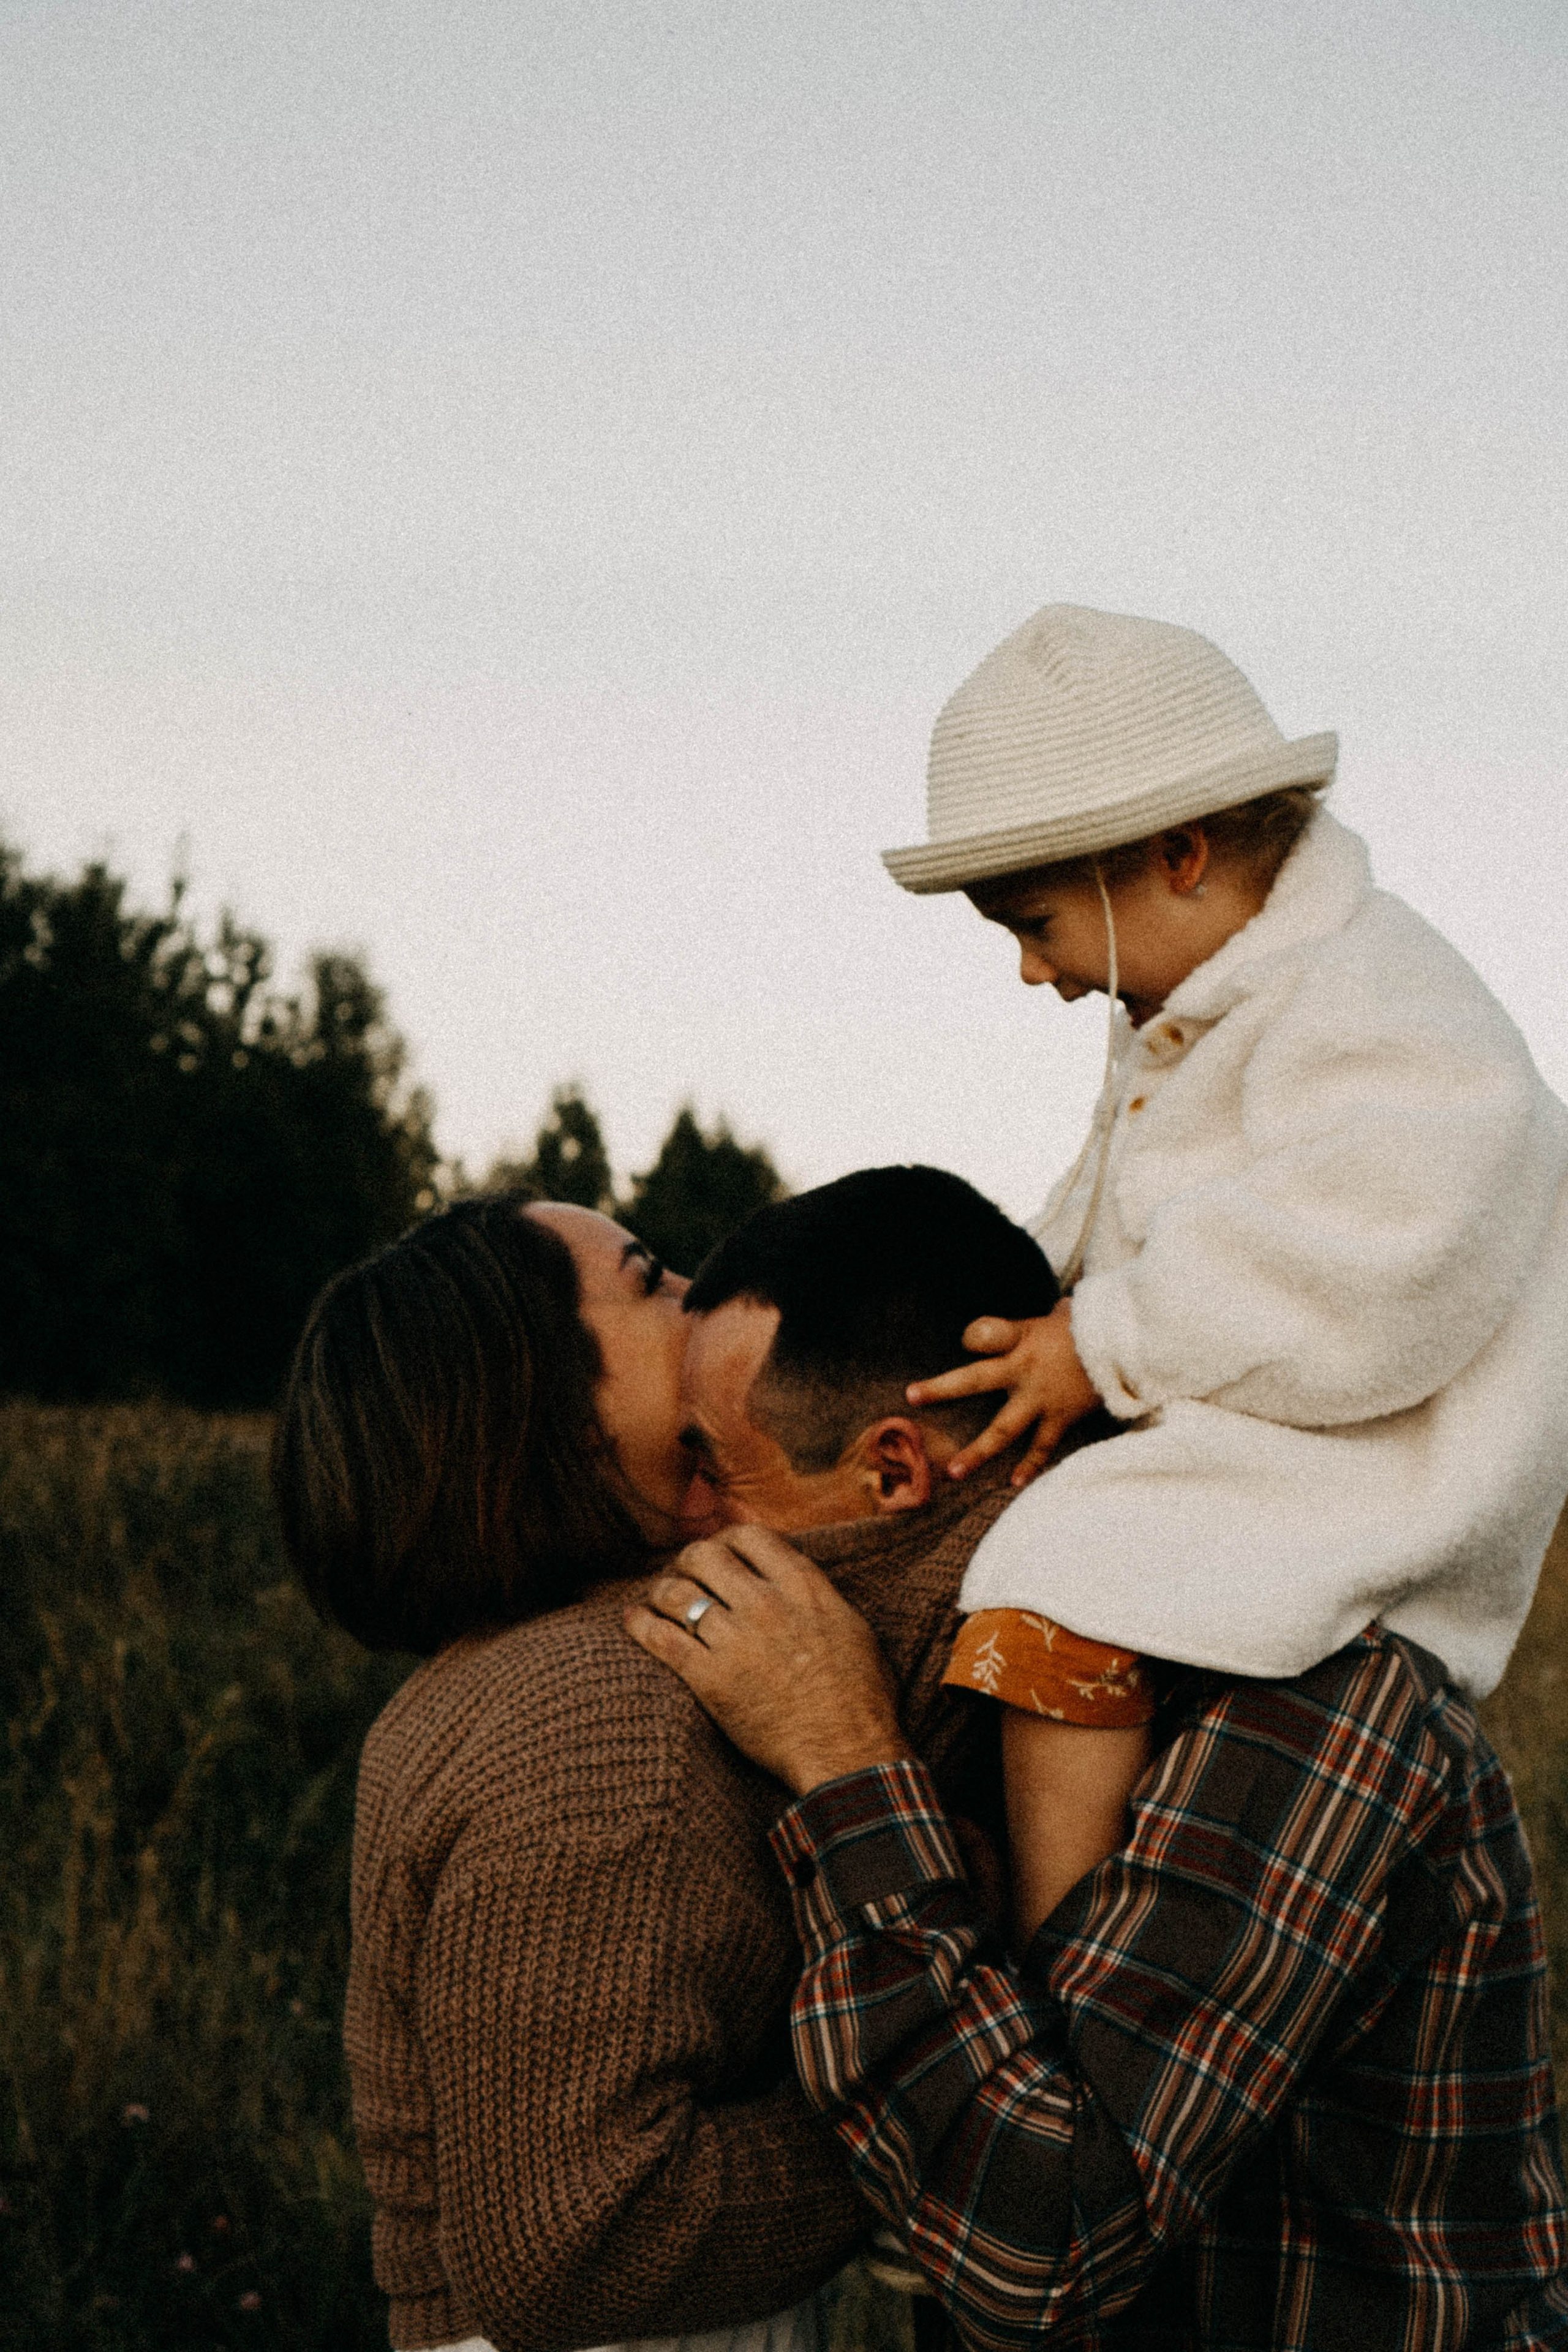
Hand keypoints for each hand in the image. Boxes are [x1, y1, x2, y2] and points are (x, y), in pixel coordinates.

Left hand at [624, 1524, 911, 1795]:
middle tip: (684, 1575)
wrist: (846, 1750)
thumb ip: (817, 1596)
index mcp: (803, 1586)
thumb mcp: (852, 1627)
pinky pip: (661, 1638)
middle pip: (705, 1556)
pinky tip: (634, 1621)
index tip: (720, 1553)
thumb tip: (795, 1580)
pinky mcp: (709, 1678)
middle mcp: (765, 1603)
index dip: (727, 1540)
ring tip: (657, 1599)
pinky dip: (641, 1623)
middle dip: (688, 1561)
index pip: (750, 1536)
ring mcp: (735, 1639)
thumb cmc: (860, 1697)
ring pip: (676, 1592)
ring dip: (661, 1591)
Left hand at [905, 1299, 1100, 1487]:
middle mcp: (1025, 1369)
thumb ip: (1040, 1322)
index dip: (972, 1336)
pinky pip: (1041, 1446)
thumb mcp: (1062, 1314)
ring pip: (1003, 1429)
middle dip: (942, 1389)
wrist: (1130, 1346)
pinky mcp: (1061, 1417)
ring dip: (978, 1451)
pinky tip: (1012, 1483)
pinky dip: (1029, 1466)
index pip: (984, 1333)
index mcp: (1022, 1338)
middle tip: (913, 1397)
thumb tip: (1053, 1312)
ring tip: (953, 1472)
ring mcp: (1041, 1397)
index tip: (965, 1341)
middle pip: (975, 1378)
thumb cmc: (1093, 1329)